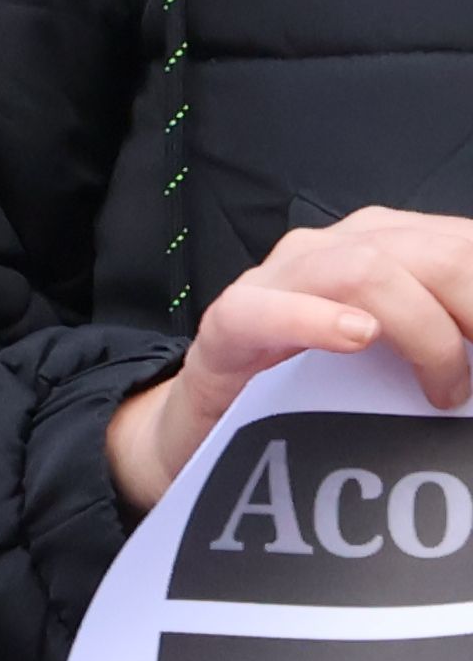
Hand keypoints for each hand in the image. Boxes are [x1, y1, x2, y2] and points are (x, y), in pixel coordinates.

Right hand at [109, 208, 472, 506]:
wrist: (213, 416)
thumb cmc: (312, 385)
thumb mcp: (398, 352)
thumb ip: (446, 337)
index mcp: (383, 243)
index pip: (462, 245)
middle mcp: (333, 247)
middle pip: (430, 256)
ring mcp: (276, 278)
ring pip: (367, 272)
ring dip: (424, 332)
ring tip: (441, 387)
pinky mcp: (228, 320)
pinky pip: (269, 309)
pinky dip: (317, 320)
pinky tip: (355, 339)